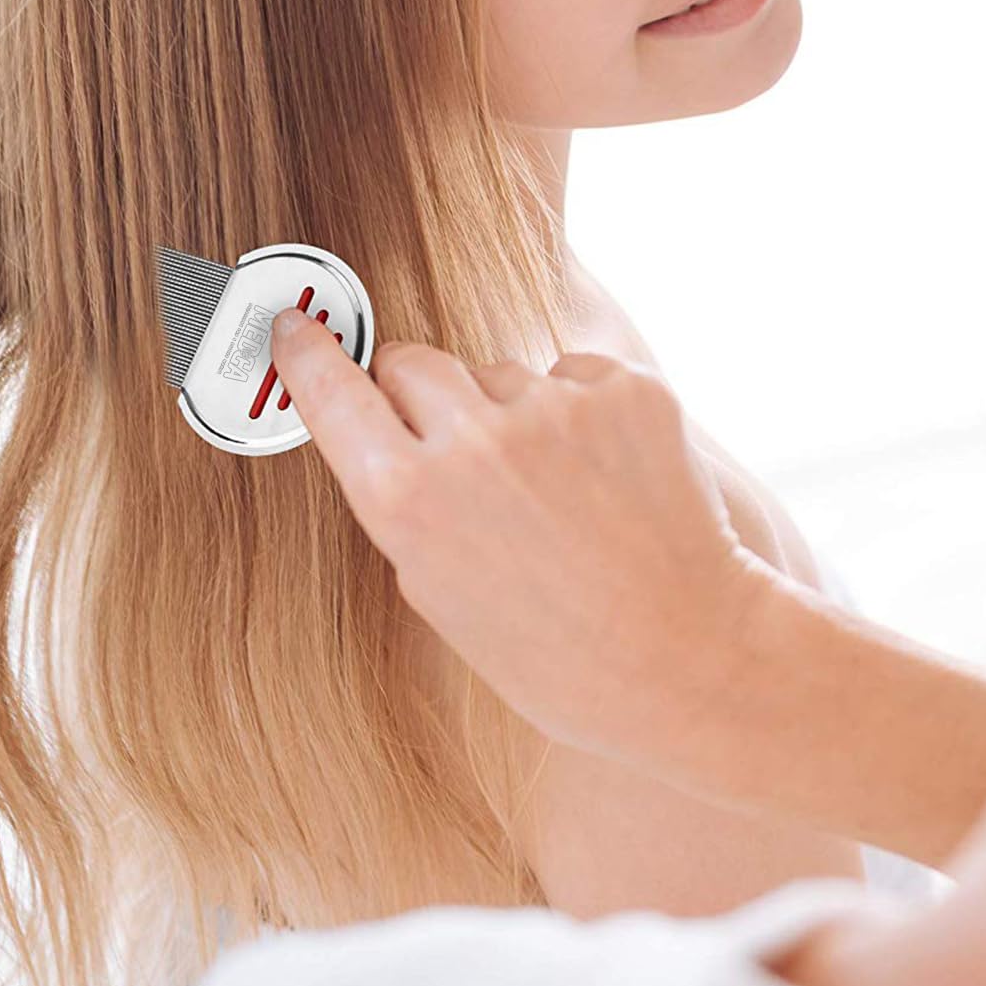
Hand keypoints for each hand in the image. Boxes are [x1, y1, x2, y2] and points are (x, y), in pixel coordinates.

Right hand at [268, 309, 777, 779]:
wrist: (688, 659)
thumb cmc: (557, 654)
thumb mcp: (441, 595)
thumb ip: (404, 502)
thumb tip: (383, 426)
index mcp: (408, 501)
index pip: (330, 391)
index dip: (308, 355)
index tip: (296, 326)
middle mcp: (472, 442)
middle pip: (411, 363)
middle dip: (419, 393)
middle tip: (454, 442)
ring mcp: (554, 408)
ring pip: (499, 373)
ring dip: (512, 413)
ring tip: (558, 492)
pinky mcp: (624, 389)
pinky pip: (573, 374)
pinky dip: (582, 411)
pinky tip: (606, 476)